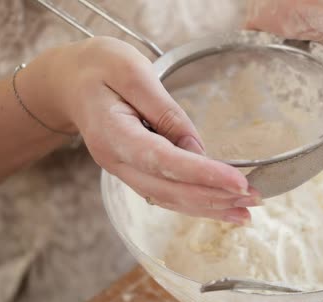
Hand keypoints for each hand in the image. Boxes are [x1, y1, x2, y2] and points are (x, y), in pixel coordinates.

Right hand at [22, 37, 258, 224]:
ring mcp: (124, 170)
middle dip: (214, 197)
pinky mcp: (134, 170)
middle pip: (169, 190)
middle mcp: (117, 161)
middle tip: (254, 199)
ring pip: (169, 199)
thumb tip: (197, 148)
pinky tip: (219, 206)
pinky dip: (194, 202)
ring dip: (208, 207)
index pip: (163, 161)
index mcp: (113, 135)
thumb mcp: (132, 71)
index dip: (202, 174)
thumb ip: (165, 110)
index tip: (238, 182)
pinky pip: (166, 193)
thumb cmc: (98, 68)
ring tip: (245, 212)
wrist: (68, 83)